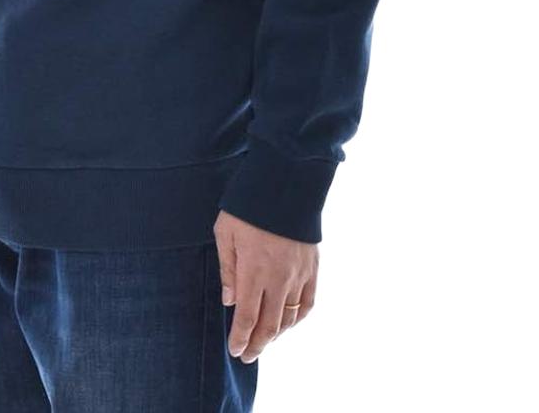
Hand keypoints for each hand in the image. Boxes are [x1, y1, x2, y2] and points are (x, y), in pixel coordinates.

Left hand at [213, 209, 317, 362]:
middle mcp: (278, 279)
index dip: (241, 339)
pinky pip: (307, 303)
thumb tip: (229, 301)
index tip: (235, 351)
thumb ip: (228, 269)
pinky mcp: (313, 268)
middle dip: (257, 344)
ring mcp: (298, 275)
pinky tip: (288, 322)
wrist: (287, 183)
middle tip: (247, 355)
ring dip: (276, 334)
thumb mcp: (226, 232)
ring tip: (264, 341)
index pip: (246, 317)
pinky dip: (297, 319)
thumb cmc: (249, 205)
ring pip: (289, 318)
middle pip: (269, 325)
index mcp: (253, 271)